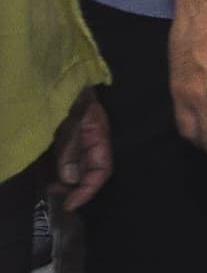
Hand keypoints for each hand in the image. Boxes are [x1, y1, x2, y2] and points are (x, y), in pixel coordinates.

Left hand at [46, 90, 111, 209]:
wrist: (55, 67)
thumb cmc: (69, 91)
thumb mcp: (70, 117)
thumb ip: (70, 146)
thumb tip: (69, 179)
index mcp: (98, 134)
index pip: (101, 169)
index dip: (88, 190)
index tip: (68, 204)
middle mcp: (89, 139)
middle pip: (86, 171)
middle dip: (70, 187)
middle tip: (49, 194)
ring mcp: (74, 137)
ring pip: (72, 166)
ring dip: (59, 179)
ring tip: (42, 187)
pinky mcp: (60, 135)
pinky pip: (59, 158)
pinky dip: (51, 169)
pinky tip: (39, 174)